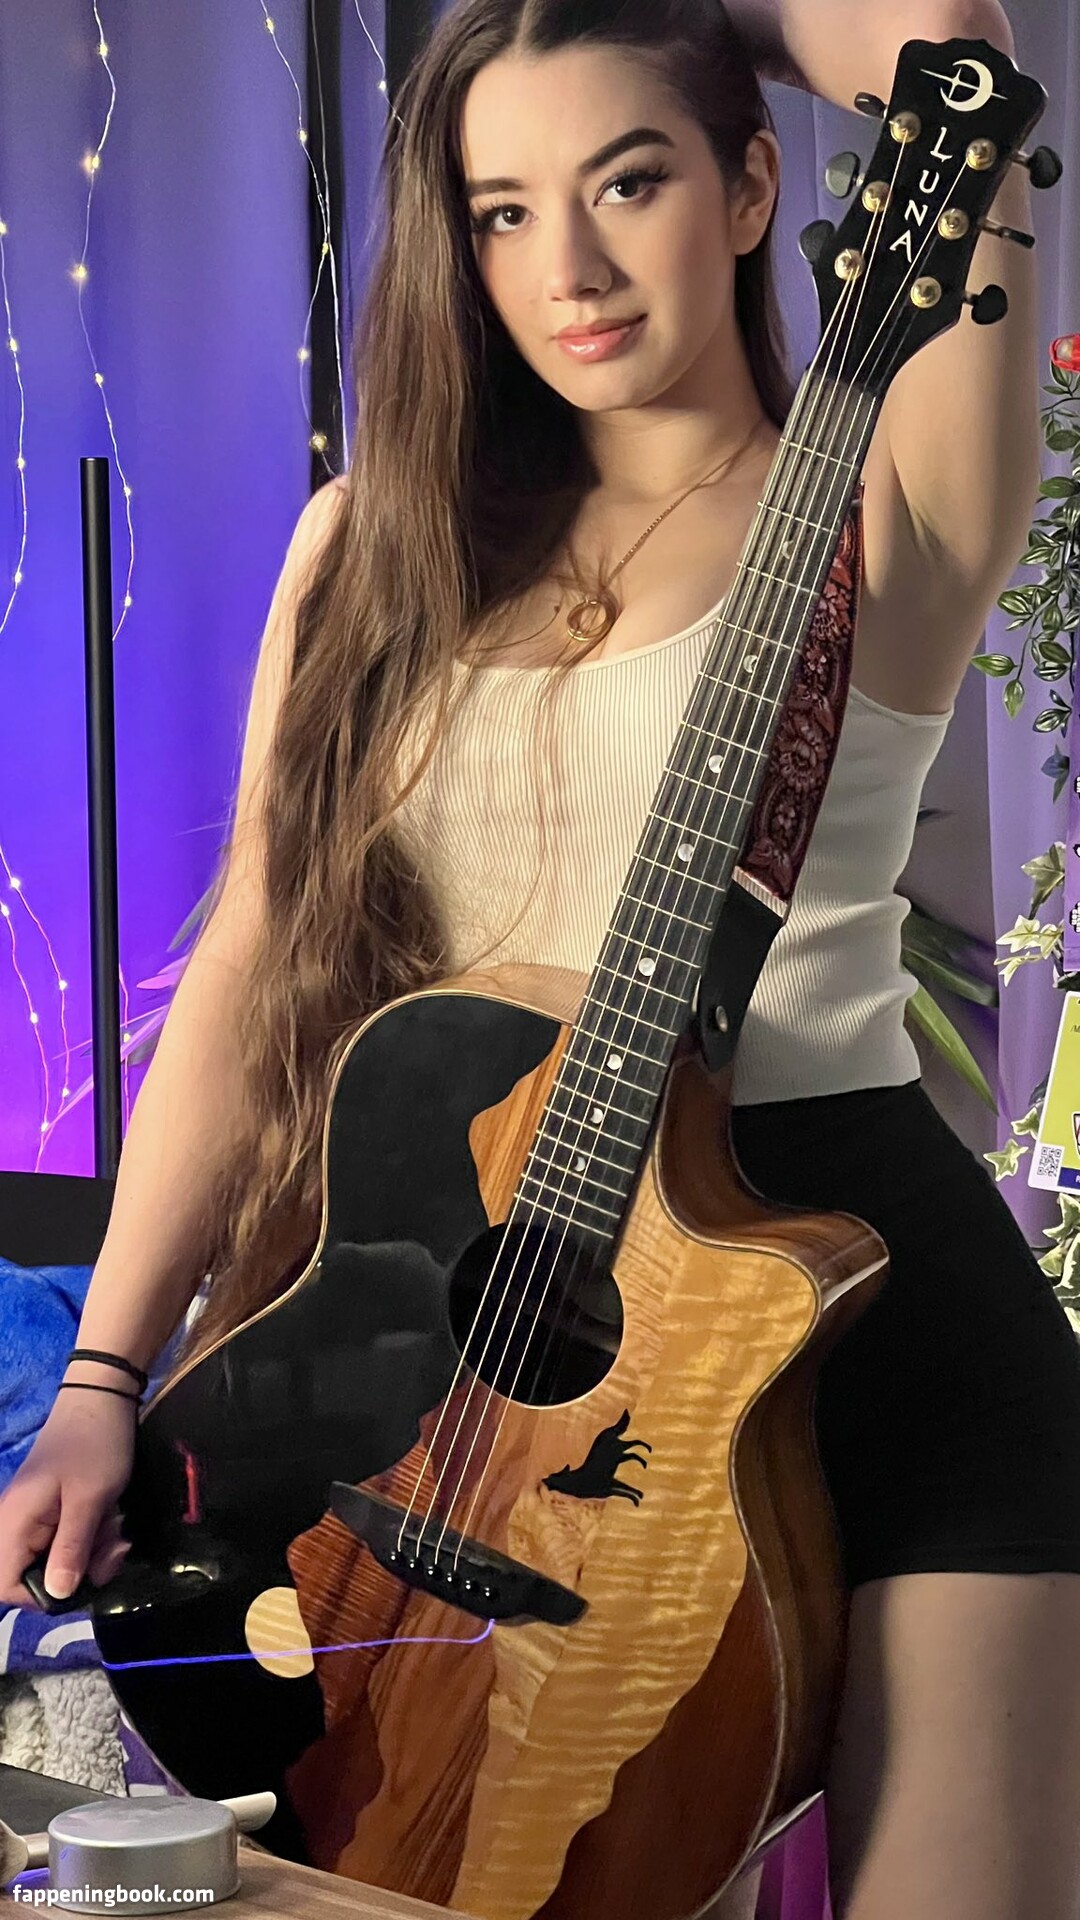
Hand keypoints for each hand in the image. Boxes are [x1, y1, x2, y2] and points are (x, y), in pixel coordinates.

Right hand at [0, 1388, 136, 1607]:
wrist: (103, 1397)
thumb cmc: (95, 1445)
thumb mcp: (89, 1500)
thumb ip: (71, 1549)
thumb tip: (57, 1596)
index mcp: (14, 1522)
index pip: (5, 1585)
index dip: (41, 1595)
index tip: (81, 1579)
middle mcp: (15, 1523)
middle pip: (35, 1576)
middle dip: (78, 1571)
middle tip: (113, 1550)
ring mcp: (34, 1516)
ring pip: (56, 1559)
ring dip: (91, 1553)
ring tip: (117, 1531)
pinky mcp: (53, 1509)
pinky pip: (67, 1540)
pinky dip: (91, 1537)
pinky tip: (112, 1522)